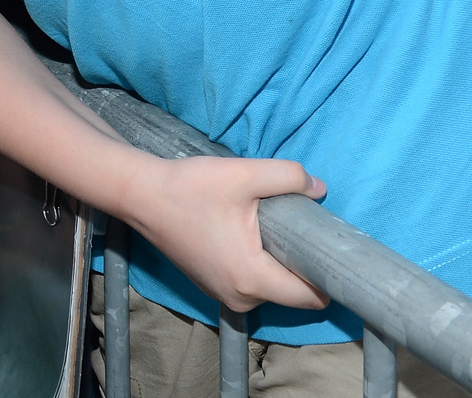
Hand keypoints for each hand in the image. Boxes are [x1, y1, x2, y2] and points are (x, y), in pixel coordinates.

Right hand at [123, 154, 327, 312]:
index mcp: (252, 278)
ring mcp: (224, 294)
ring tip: (270, 224)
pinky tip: (250, 231)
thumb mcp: (244, 174)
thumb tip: (320, 189)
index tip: (330, 246)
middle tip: (298, 223)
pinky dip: (259, 263)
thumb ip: (289, 177)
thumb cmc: (190, 188)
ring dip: (278, 261)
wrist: (141, 196)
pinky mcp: (213, 285)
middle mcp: (240, 297)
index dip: (328, 275)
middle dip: (302, 263)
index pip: (311, 297)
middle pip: (293, 292)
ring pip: (272, 287)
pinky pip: (252, 282)